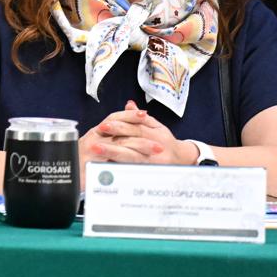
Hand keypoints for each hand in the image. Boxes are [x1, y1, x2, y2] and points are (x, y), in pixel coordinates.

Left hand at [78, 100, 194, 185]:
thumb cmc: (165, 141)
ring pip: (132, 158)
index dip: (118, 126)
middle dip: (112, 143)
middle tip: (95, 143)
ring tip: (98, 154)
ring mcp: (154, 162)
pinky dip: (120, 168)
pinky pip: (134, 170)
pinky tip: (107, 167)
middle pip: (132, 144)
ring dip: (114, 156)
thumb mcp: (156, 126)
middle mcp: (156, 147)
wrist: (182, 159)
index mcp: (156, 133)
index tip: (102, 126)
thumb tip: (129, 103)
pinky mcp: (152, 172)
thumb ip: (140, 117)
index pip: (135, 128)